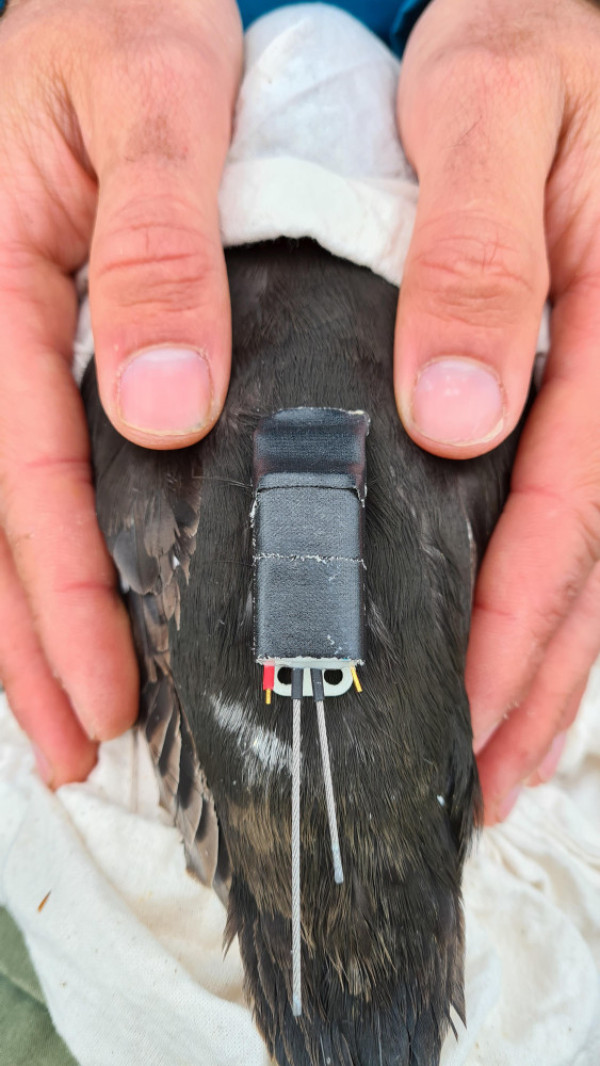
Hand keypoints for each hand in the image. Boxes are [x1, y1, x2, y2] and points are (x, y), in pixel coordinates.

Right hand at [0, 0, 241, 785]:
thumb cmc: (137, 24)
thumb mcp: (156, 97)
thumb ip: (157, 243)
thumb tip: (164, 404)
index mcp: (1, 273)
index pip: (23, 471)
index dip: (63, 594)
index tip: (104, 691)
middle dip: (29, 644)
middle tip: (74, 744)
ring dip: (17, 622)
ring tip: (56, 712)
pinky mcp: (21, 340)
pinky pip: (10, 462)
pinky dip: (27, 550)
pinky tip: (50, 607)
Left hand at [395, 0, 599, 822]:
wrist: (555, 15)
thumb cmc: (530, 41)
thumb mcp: (491, 107)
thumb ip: (479, 255)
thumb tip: (459, 411)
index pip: (562, 518)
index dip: (510, 630)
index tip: (462, 718)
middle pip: (589, 569)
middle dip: (532, 684)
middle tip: (476, 778)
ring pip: (594, 558)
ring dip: (549, 664)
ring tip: (500, 747)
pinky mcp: (593, 387)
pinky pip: (581, 511)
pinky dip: (549, 595)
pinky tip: (519, 639)